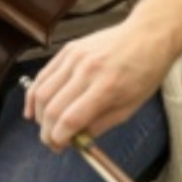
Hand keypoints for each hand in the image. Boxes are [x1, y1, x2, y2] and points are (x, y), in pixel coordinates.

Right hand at [24, 23, 175, 149]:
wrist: (147, 35)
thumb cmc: (144, 71)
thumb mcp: (130, 107)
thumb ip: (100, 125)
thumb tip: (76, 140)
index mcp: (107, 87)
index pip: (70, 119)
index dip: (59, 138)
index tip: (59, 146)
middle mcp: (87, 70)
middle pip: (51, 108)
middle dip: (46, 131)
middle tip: (51, 141)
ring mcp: (74, 57)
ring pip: (41, 92)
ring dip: (39, 115)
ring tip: (46, 126)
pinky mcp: (68, 49)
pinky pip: (43, 75)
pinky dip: (34, 94)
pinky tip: (34, 108)